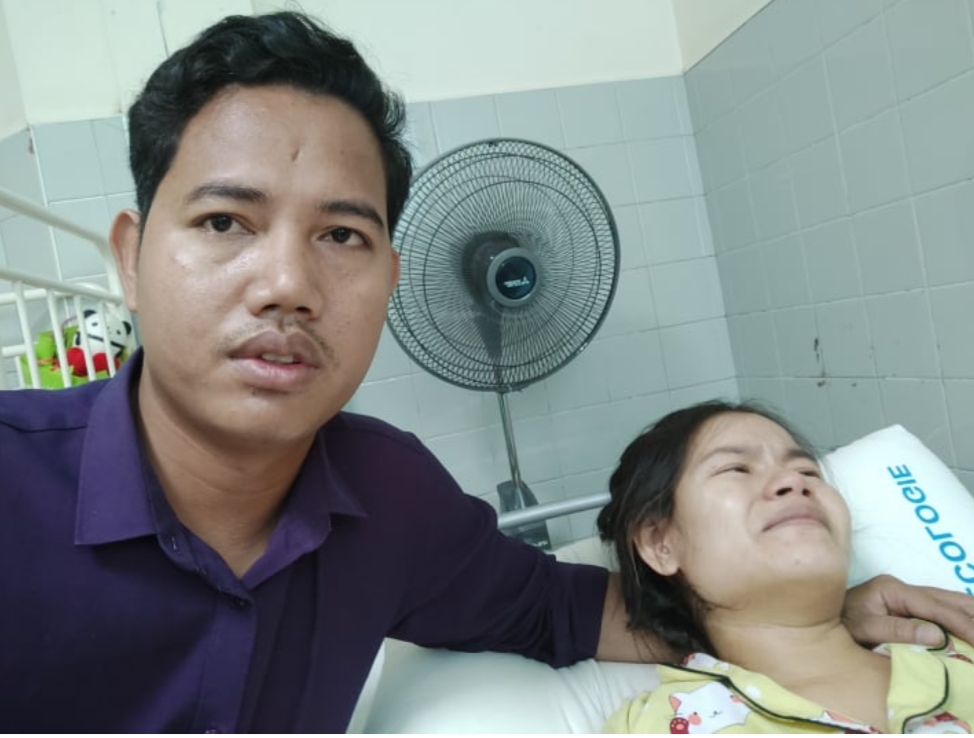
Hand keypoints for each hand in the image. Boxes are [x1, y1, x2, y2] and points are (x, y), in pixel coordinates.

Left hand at [842, 574, 973, 646]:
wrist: (816, 618)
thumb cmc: (838, 622)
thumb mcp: (865, 628)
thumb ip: (899, 631)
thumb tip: (937, 636)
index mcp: (892, 589)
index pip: (936, 607)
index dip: (963, 624)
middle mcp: (903, 588)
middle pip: (950, 599)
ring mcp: (906, 595)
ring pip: (950, 602)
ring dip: (971, 616)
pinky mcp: (908, 606)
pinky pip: (943, 610)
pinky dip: (960, 619)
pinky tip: (971, 627)